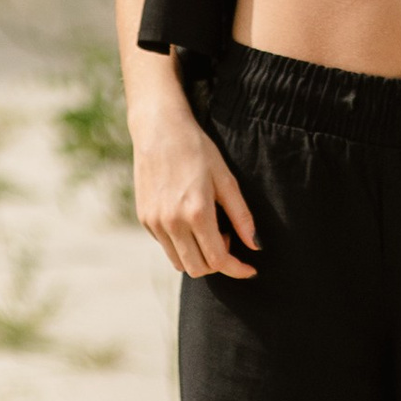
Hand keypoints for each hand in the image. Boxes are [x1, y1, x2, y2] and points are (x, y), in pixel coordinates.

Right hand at [135, 120, 259, 280]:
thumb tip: (255, 246)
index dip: (237, 269)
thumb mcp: (226, 179)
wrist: (159, 130)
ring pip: (179, 262)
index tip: (250, 270)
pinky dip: (182, 244)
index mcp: (196, 213)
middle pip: (198, 268)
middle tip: (227, 238)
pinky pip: (166, 246)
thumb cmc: (198, 150)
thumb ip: (241, 216)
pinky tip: (189, 220)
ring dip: (199, 256)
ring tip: (209, 227)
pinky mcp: (144, 219)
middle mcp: (171, 223)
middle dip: (218, 264)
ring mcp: (154, 223)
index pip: (218, 259)